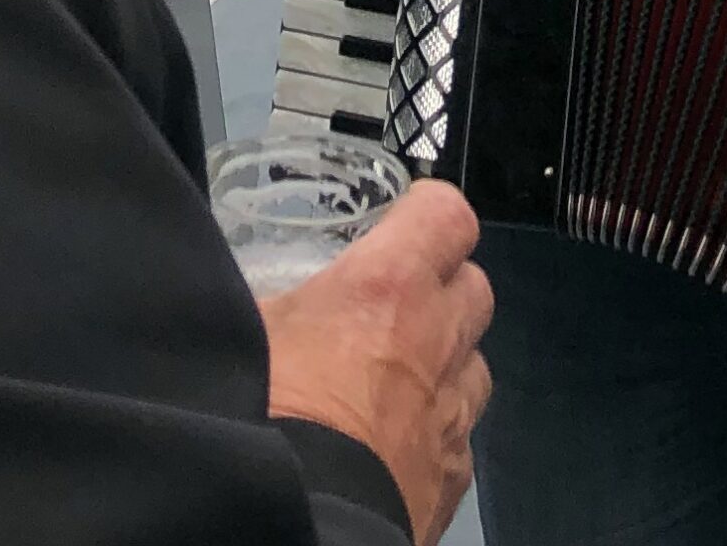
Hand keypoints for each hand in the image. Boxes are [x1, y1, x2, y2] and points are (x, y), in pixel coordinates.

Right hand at [261, 180, 492, 545]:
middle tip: (393, 309)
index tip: (403, 224)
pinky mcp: (454, 477)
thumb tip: (261, 292)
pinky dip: (437, 435)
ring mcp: (453, 411)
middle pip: (474, 286)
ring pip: (476, 363)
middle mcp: (437, 338)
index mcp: (390, 286)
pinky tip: (397, 447)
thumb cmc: (262, 415)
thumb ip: (280, 300)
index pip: (448, 213)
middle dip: (442, 291)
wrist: (293, 521)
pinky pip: (460, 438)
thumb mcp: (250, 331)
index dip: (427, 216)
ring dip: (446, 364)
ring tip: (396, 383)